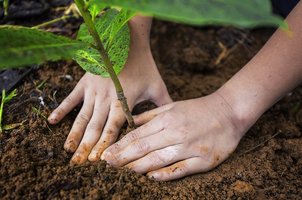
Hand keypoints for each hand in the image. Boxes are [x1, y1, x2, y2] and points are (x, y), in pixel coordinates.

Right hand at [48, 46, 171, 163]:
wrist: (127, 40)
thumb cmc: (144, 64)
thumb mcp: (157, 85)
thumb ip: (164, 105)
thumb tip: (174, 121)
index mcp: (124, 101)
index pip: (113, 128)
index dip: (105, 145)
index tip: (97, 161)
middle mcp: (106, 99)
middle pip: (95, 127)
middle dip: (86, 147)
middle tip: (77, 164)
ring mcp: (93, 91)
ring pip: (82, 117)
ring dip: (74, 135)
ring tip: (67, 151)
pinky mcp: (85, 82)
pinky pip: (70, 98)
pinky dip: (61, 110)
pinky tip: (51, 122)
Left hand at [102, 92, 245, 180]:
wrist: (229, 112)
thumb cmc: (198, 109)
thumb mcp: (173, 106)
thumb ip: (151, 115)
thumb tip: (131, 122)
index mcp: (167, 120)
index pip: (138, 135)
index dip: (120, 145)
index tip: (107, 154)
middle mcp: (176, 133)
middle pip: (144, 148)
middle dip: (123, 157)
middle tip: (107, 165)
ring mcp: (190, 148)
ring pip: (158, 160)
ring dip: (138, 167)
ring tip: (124, 171)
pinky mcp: (203, 160)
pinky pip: (180, 169)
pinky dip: (165, 174)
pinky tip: (151, 177)